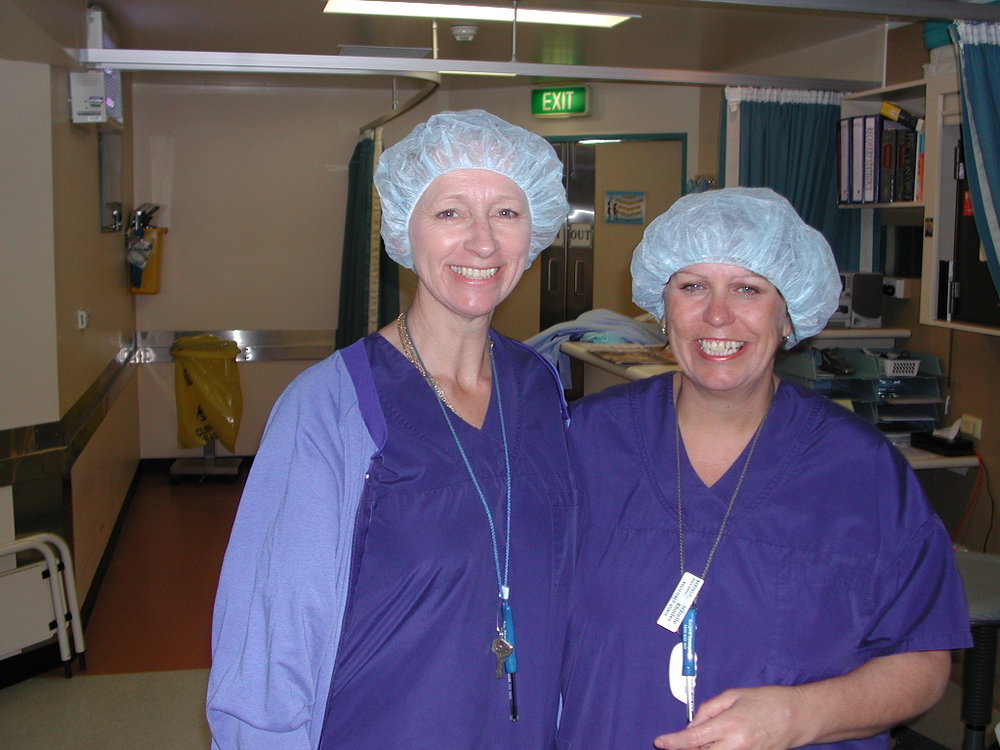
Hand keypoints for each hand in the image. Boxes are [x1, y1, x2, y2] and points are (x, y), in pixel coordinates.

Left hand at [653, 685, 805, 749]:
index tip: (661, 742)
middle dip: (686, 749)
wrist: (798, 716)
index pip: (693, 738)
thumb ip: (709, 709)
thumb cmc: (768, 701)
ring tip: (701, 740)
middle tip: (678, 742)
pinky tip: (717, 744)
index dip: (674, 742)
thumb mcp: (734, 695)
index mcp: (730, 724)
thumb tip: (692, 724)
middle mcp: (738, 745)